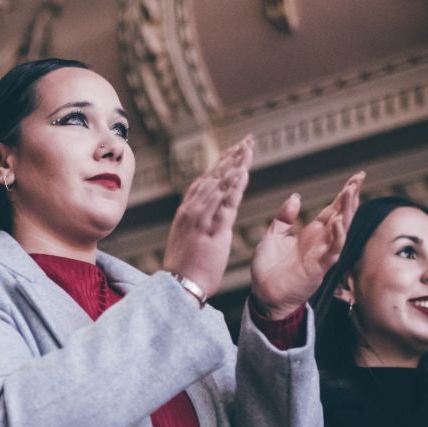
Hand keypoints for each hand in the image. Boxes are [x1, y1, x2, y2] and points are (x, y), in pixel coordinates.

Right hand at [161, 137, 253, 298]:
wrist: (179, 286)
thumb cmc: (185, 266)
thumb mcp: (187, 237)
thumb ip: (196, 220)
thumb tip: (205, 212)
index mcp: (187, 210)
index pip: (205, 179)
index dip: (221, 163)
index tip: (234, 150)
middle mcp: (192, 210)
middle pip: (214, 176)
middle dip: (232, 156)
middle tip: (247, 140)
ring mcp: (202, 219)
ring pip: (220, 185)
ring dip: (235, 164)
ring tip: (248, 148)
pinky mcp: (213, 230)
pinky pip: (226, 204)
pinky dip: (234, 186)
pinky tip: (243, 172)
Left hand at [249, 172, 364, 317]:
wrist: (263, 295)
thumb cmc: (267, 269)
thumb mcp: (272, 236)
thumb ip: (284, 218)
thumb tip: (295, 197)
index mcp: (311, 234)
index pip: (332, 209)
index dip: (344, 194)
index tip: (356, 177)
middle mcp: (320, 242)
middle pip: (342, 215)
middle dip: (351, 198)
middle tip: (359, 178)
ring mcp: (322, 255)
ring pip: (341, 230)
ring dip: (347, 212)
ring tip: (350, 193)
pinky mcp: (318, 268)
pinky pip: (332, 251)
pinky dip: (337, 237)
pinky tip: (339, 222)